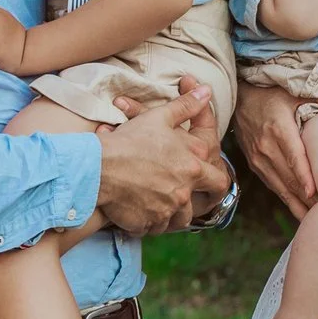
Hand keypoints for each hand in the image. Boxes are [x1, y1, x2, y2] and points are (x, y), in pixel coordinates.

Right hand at [96, 78, 223, 234]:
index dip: (215, 177)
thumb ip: (186, 106)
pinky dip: (154, 222)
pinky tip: (146, 214)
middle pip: (206, 202)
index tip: (209, 179)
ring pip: (182, 219)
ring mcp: (167, 210)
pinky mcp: (149, 223)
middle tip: (194, 195)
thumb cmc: (129, 140)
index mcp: (192, 166)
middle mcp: (184, 191)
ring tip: (168, 205)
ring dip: (177, 212)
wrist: (98, 168)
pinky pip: (157, 228)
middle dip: (205, 199)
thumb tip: (206, 91)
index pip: (218, 177)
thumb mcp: (159, 117)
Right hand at [232, 82, 316, 218]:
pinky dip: (287, 199)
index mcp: (278, 128)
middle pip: (288, 177)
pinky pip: (273, 185)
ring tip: (316, 217)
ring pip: (280, 186)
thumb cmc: (269, 95)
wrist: (239, 100)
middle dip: (306, 196)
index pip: (293, 156)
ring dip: (297, 202)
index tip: (315, 192)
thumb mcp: (292, 92)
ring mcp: (258, 158)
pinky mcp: (255, 165)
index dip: (304, 175)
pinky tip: (300, 210)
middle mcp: (266, 146)